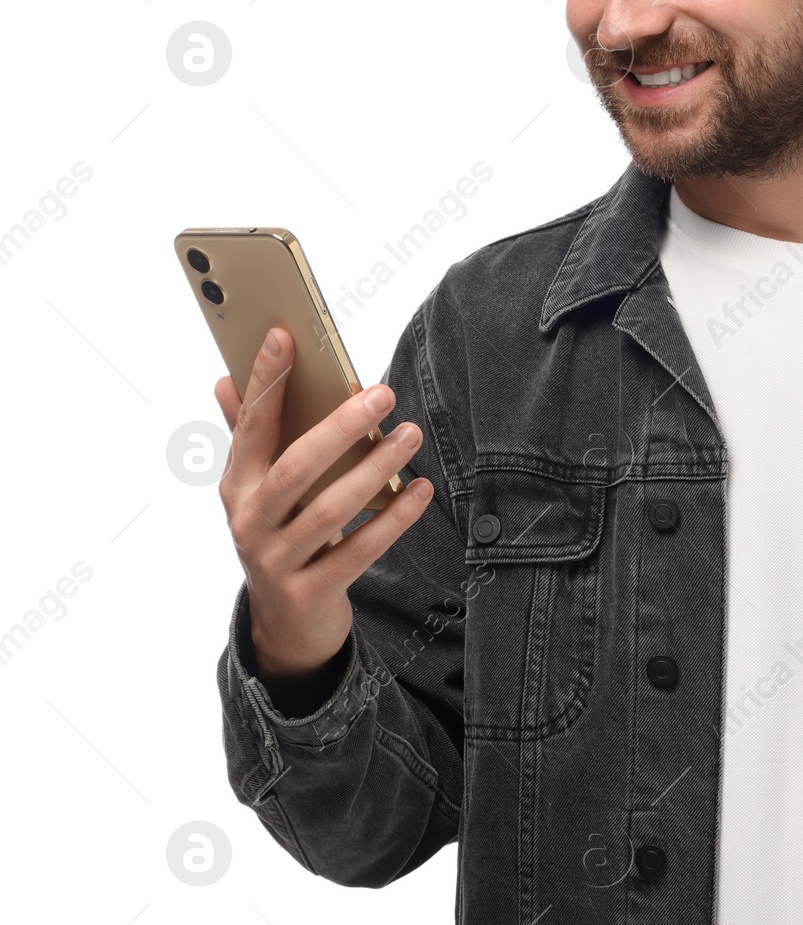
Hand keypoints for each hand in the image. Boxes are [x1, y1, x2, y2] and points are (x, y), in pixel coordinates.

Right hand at [216, 326, 431, 709]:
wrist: (284, 622)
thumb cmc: (280, 533)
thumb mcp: (259, 488)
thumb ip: (248, 435)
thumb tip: (226, 379)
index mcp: (238, 484)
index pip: (250, 424)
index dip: (265, 379)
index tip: (285, 335)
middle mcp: (250, 519)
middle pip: (297, 466)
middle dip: (340, 426)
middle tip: (383, 393)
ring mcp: (276, 559)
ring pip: (330, 508)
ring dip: (376, 469)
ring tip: (410, 435)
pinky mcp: (309, 591)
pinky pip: (358, 551)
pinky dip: (393, 519)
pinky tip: (420, 490)